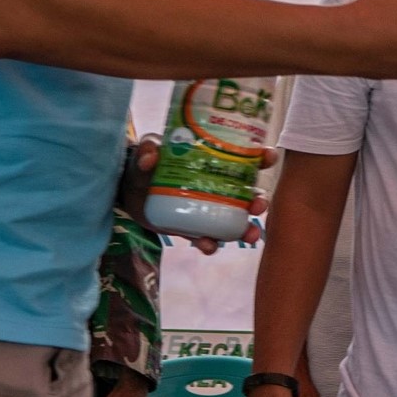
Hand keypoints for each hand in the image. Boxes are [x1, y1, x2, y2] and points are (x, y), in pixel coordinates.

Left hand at [121, 136, 272, 253]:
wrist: (127, 192)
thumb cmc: (144, 164)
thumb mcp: (146, 152)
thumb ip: (147, 150)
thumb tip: (151, 158)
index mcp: (213, 163)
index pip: (245, 159)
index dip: (261, 158)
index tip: (268, 157)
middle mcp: (217, 188)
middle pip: (248, 195)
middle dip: (260, 202)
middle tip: (258, 206)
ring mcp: (207, 211)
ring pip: (235, 222)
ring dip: (246, 229)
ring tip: (249, 236)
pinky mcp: (193, 229)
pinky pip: (208, 239)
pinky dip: (211, 244)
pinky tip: (210, 246)